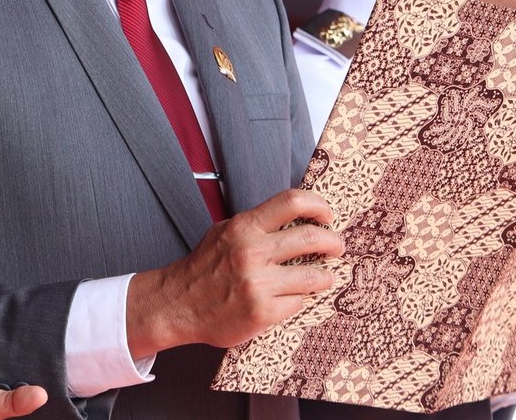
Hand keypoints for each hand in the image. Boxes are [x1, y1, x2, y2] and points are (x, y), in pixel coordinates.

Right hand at [126, 188, 344, 356]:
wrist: (178, 305)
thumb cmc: (205, 267)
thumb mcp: (225, 232)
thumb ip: (257, 224)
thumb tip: (296, 215)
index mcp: (244, 227)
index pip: (292, 202)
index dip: (318, 205)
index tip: (327, 215)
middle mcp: (252, 252)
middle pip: (311, 237)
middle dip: (333, 242)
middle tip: (337, 247)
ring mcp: (259, 284)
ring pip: (313, 276)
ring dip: (324, 276)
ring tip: (324, 277)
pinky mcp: (263, 312)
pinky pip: (298, 302)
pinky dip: (299, 299)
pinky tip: (292, 298)